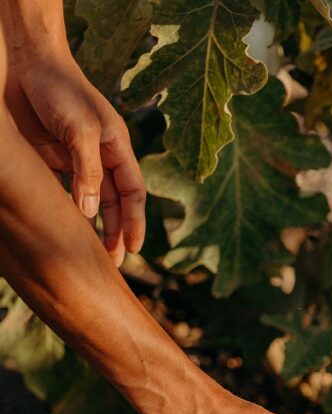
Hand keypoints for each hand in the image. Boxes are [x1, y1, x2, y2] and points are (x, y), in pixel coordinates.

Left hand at [4, 45, 144, 264]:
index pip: (133, 194)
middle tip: (112, 262)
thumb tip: (90, 214)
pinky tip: (63, 229)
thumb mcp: (81, 131)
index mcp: (117, 148)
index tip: (133, 249)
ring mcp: (75, 158)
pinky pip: (62, 191)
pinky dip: (65, 211)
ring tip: (90, 252)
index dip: (135, 222)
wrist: (24, 60)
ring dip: (92, 227)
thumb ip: (87, 172)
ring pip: (90, 201)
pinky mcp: (51, 157)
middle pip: (114, 203)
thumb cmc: (59, 89)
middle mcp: (100, 156)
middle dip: (115, 233)